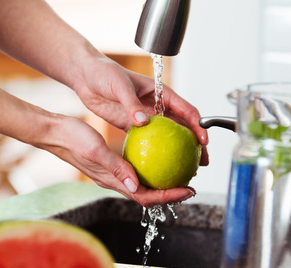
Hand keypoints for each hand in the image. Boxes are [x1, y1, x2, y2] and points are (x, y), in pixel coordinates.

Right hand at [36, 115, 196, 206]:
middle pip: (148, 194)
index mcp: (112, 181)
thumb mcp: (96, 150)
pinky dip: (151, 167)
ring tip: (180, 173)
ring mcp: (113, 174)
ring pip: (143, 184)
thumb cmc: (72, 139)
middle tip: (190, 185)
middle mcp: (115, 181)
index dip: (168, 197)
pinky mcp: (111, 164)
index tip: (187, 191)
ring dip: (163, 182)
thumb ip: (116, 167)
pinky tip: (160, 155)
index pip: (145, 197)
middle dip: (170, 193)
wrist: (54, 132)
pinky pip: (136, 170)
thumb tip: (136, 186)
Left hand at [72, 56, 209, 165]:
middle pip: (183, 127)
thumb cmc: (104, 73)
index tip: (204, 141)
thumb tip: (143, 122)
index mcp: (160, 92)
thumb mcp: (119, 86)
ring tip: (186, 171)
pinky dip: (155, 153)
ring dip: (178, 153)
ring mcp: (145, 116)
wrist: (86, 76)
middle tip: (201, 163)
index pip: (186, 110)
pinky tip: (158, 168)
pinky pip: (148, 141)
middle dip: (195, 145)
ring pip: (168, 137)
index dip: (198, 126)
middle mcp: (156, 105)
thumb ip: (131, 104)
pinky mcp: (132, 125)